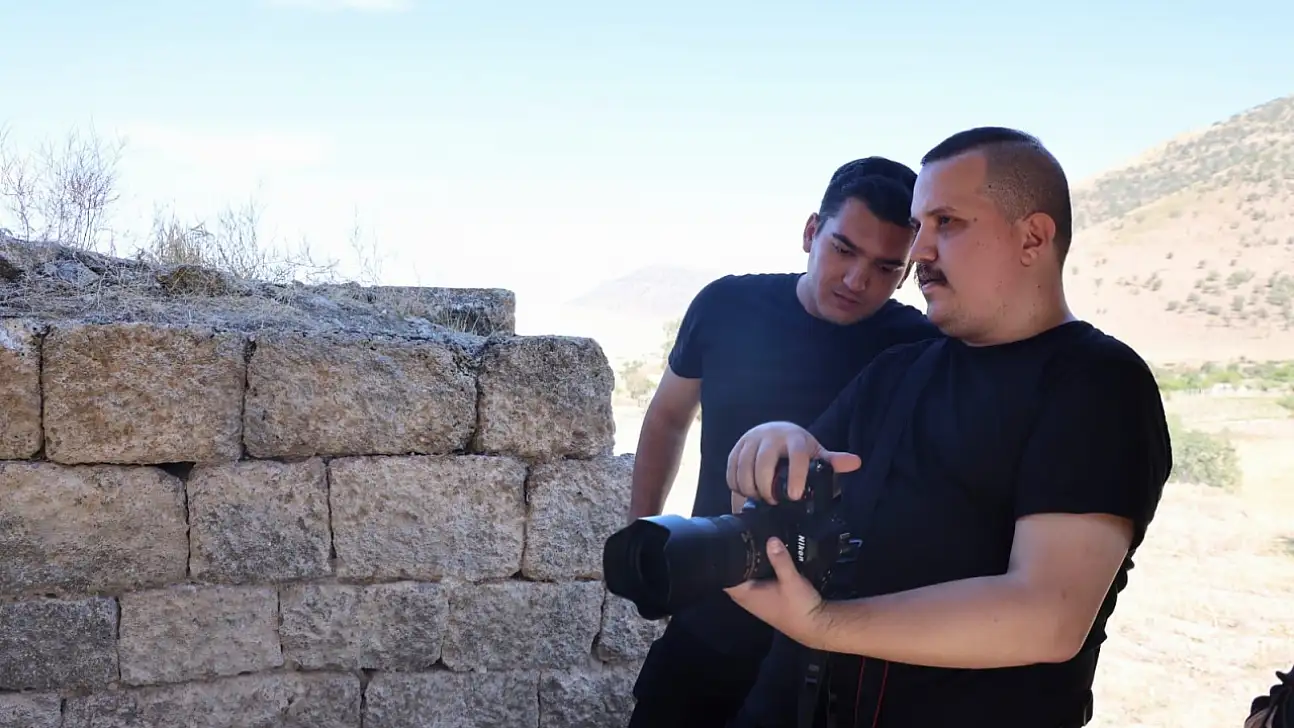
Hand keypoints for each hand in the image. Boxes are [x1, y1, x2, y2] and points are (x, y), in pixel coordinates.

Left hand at [724, 536, 828, 649]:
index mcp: (747, 595)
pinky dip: (759, 573)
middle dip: (736, 561)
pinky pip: (757, 583)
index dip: (722, 563)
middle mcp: (749, 599)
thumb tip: (771, 539)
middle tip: (738, 540)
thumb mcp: (791, 580)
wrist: (817, 626)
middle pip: (734, 577)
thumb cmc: (799, 606)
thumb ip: (780, 560)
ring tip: (751, 545)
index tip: (725, 545)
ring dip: (748, 567)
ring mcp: (758, 601)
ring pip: (747, 580)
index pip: (724, 578)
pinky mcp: (769, 600)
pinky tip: (766, 560)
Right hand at [725, 422, 860, 503]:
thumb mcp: (815, 453)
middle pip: (763, 462)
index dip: (795, 476)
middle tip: (772, 502)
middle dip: (766, 487)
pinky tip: (745, 492)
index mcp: (794, 438)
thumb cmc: (797, 448)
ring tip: (759, 499)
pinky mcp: (737, 447)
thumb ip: (833, 461)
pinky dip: (736, 484)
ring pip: (744, 467)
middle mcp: (771, 436)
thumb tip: (855, 462)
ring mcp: (751, 440)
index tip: (794, 495)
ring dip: (749, 487)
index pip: (796, 455)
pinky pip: (731, 468)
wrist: (774, 432)